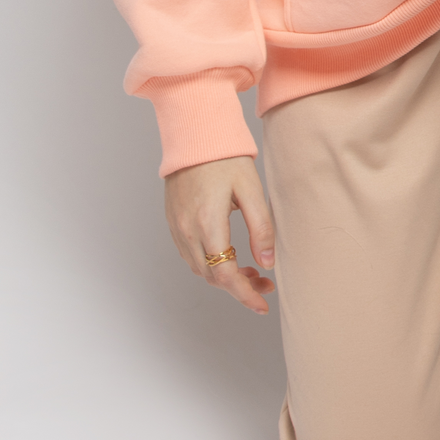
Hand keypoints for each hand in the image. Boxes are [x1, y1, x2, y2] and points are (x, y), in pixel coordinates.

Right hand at [165, 155, 275, 314]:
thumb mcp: (251, 189)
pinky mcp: (173, 221)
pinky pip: (190, 254)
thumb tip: (267, 263)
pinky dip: (210, 263)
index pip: (225, 275)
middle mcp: (187, 230)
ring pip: (200, 268)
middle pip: (212, 277)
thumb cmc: (225, 157)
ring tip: (251, 272)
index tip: (263, 304)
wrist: (194, 134)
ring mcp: (176, 227)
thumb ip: (261, 228)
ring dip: (224, 277)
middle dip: (239, 288)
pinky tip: (229, 256)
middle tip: (264, 285)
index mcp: (208, 224)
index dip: (245, 294)